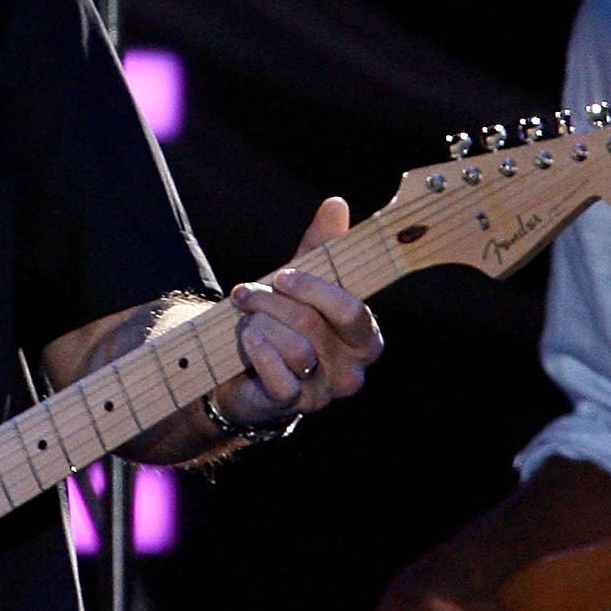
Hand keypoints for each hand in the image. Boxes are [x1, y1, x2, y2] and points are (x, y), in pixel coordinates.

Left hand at [209, 197, 385, 428]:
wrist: (247, 374)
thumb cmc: (284, 323)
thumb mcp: (302, 283)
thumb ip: (321, 246)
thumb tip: (336, 204)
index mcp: (365, 337)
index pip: (352, 311)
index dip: (314, 289)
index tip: (282, 275)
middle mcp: (352, 370)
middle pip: (314, 325)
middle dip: (273, 303)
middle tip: (246, 294)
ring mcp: (324, 392)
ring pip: (294, 349)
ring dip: (259, 328)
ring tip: (246, 323)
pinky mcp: (293, 406)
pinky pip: (279, 378)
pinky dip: (258, 353)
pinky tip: (247, 341)